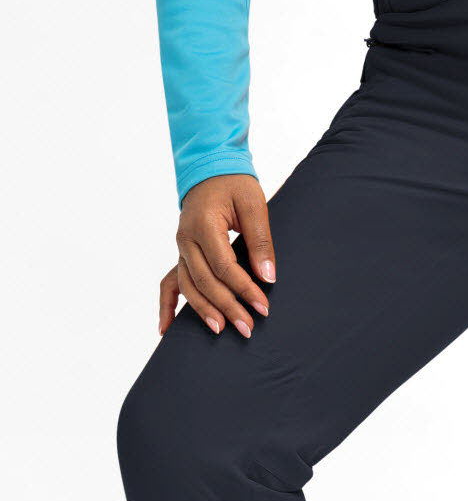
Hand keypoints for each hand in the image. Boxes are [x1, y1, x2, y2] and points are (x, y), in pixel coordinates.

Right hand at [159, 173, 275, 336]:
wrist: (211, 170)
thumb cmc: (234, 184)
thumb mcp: (254, 205)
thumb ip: (260, 241)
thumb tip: (267, 277)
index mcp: (203, 224)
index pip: (224, 266)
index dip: (244, 288)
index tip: (263, 306)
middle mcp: (186, 239)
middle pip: (205, 281)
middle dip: (227, 306)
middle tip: (248, 328)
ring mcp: (181, 248)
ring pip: (188, 286)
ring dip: (204, 310)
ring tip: (221, 330)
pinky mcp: (182, 254)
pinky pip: (169, 283)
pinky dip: (167, 306)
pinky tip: (166, 329)